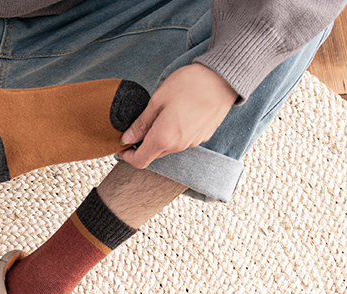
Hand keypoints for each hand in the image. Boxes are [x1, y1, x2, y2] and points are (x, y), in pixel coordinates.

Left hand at [119, 63, 237, 168]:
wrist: (224, 78)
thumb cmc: (189, 85)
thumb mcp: (157, 100)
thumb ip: (140, 124)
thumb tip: (127, 139)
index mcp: (163, 139)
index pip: (140, 161)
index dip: (128, 157)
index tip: (123, 146)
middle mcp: (177, 146)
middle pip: (153, 154)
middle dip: (143, 145)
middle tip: (139, 126)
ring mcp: (191, 143)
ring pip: (168, 147)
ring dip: (160, 138)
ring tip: (161, 115)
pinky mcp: (202, 137)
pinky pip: (182, 140)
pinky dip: (174, 133)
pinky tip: (177, 114)